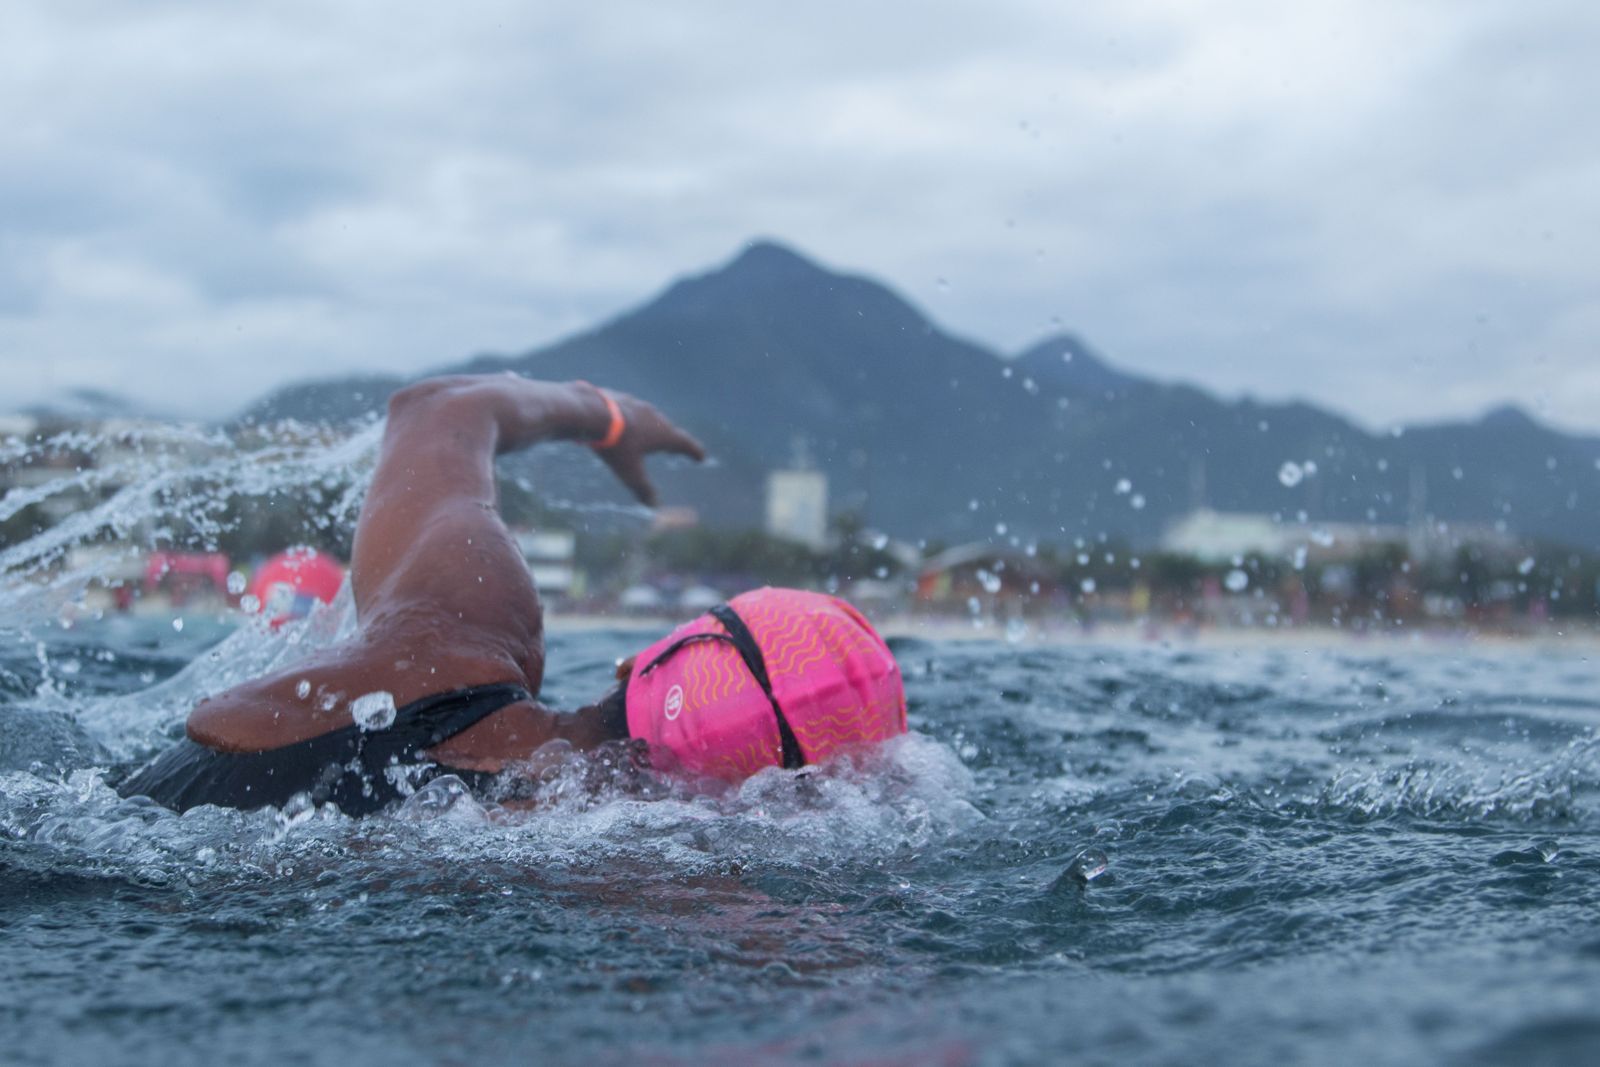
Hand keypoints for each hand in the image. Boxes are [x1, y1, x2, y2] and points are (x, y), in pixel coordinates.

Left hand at [592, 391, 705, 506]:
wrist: (590, 412)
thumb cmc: (615, 445)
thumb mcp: (629, 472)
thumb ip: (643, 488)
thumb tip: (654, 506)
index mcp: (662, 434)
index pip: (685, 444)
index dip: (694, 451)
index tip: (701, 456)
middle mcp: (654, 416)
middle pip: (668, 429)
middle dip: (673, 440)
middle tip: (676, 448)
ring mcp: (636, 404)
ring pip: (648, 418)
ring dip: (652, 428)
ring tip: (650, 435)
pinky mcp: (619, 398)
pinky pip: (630, 411)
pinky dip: (631, 420)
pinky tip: (623, 424)